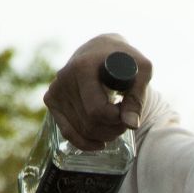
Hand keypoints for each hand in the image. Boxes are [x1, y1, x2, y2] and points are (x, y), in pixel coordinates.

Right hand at [42, 35, 152, 150]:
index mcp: (82, 68)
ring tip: (115, 123)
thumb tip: (131, 124)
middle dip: (113, 129)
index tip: (127, 111)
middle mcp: (64, 78)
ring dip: (104, 135)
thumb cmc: (125, 59)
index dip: (117, 119)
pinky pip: (67, 132)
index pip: (97, 110)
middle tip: (125, 119)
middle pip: (90, 123)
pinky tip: (100, 143)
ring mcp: (55, 90)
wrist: (102, 49)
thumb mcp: (141, 70)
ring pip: (82, 131)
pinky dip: (85, 142)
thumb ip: (138, 96)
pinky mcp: (52, 100)